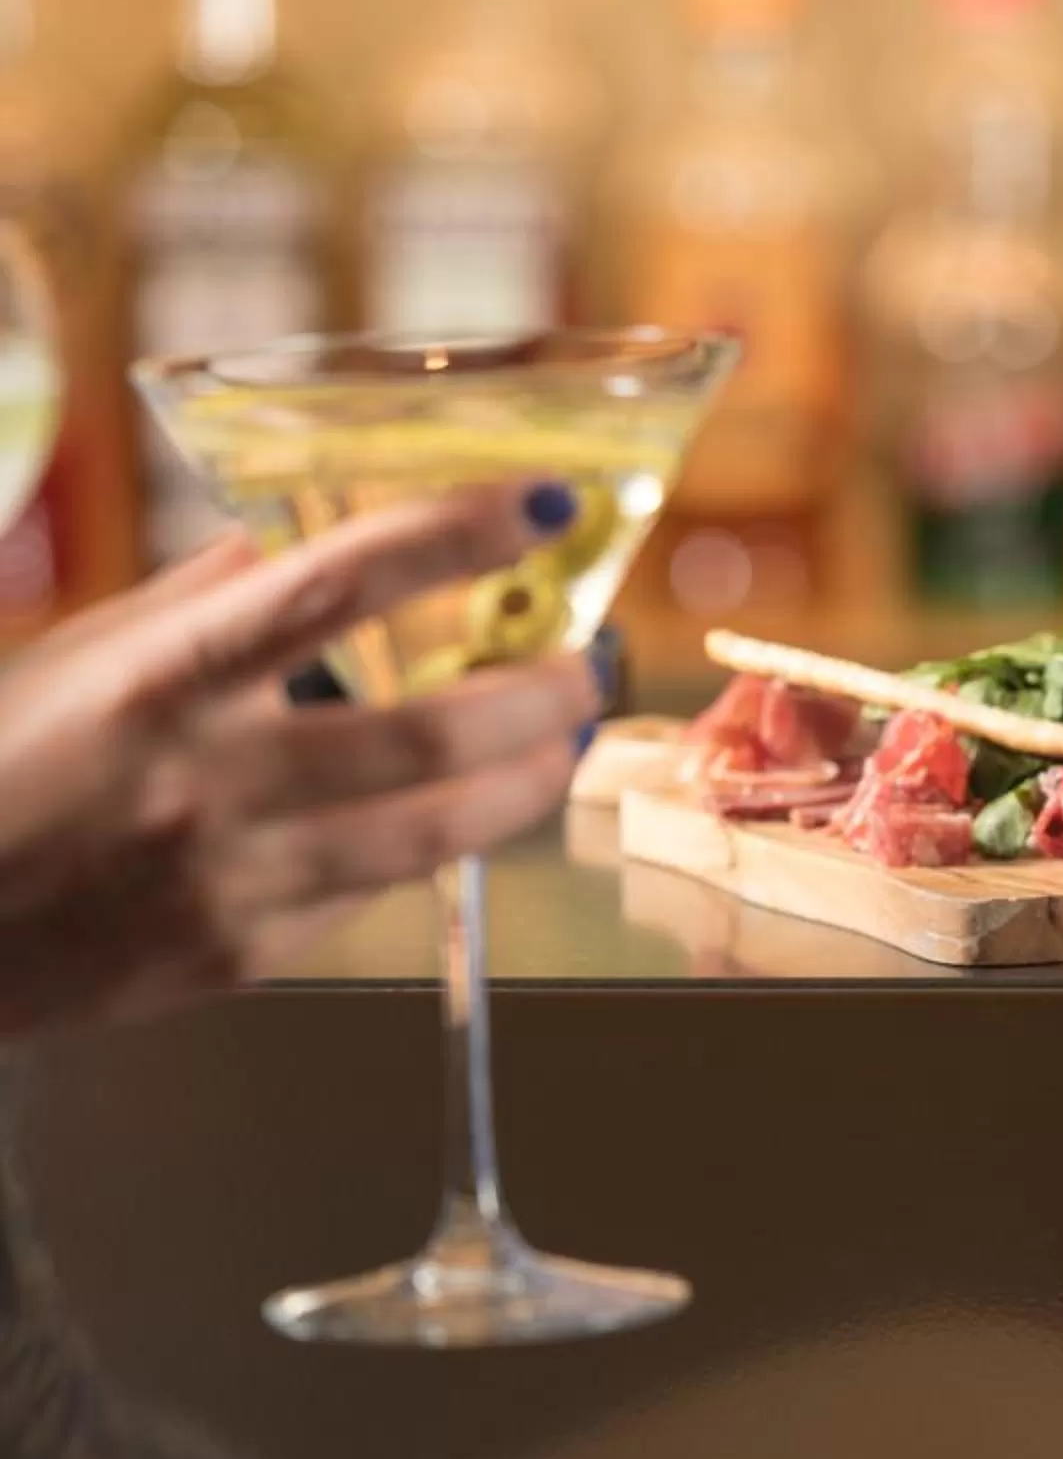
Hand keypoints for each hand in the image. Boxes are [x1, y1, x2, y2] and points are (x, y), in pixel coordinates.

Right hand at [0, 481, 594, 1039]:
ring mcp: (231, 881)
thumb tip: (305, 539)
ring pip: (439, 833)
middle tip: (590, 660)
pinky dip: (424, 845)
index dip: (452, 536)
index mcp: (160, 679)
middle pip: (431, 733)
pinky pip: (372, 894)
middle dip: (542, 693)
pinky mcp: (243, 956)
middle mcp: (206, 783)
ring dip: (527, 781)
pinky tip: (446, 814)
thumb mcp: (77, 659)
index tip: (542, 501)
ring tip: (561, 743)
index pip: (336, 585)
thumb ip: (202, 601)